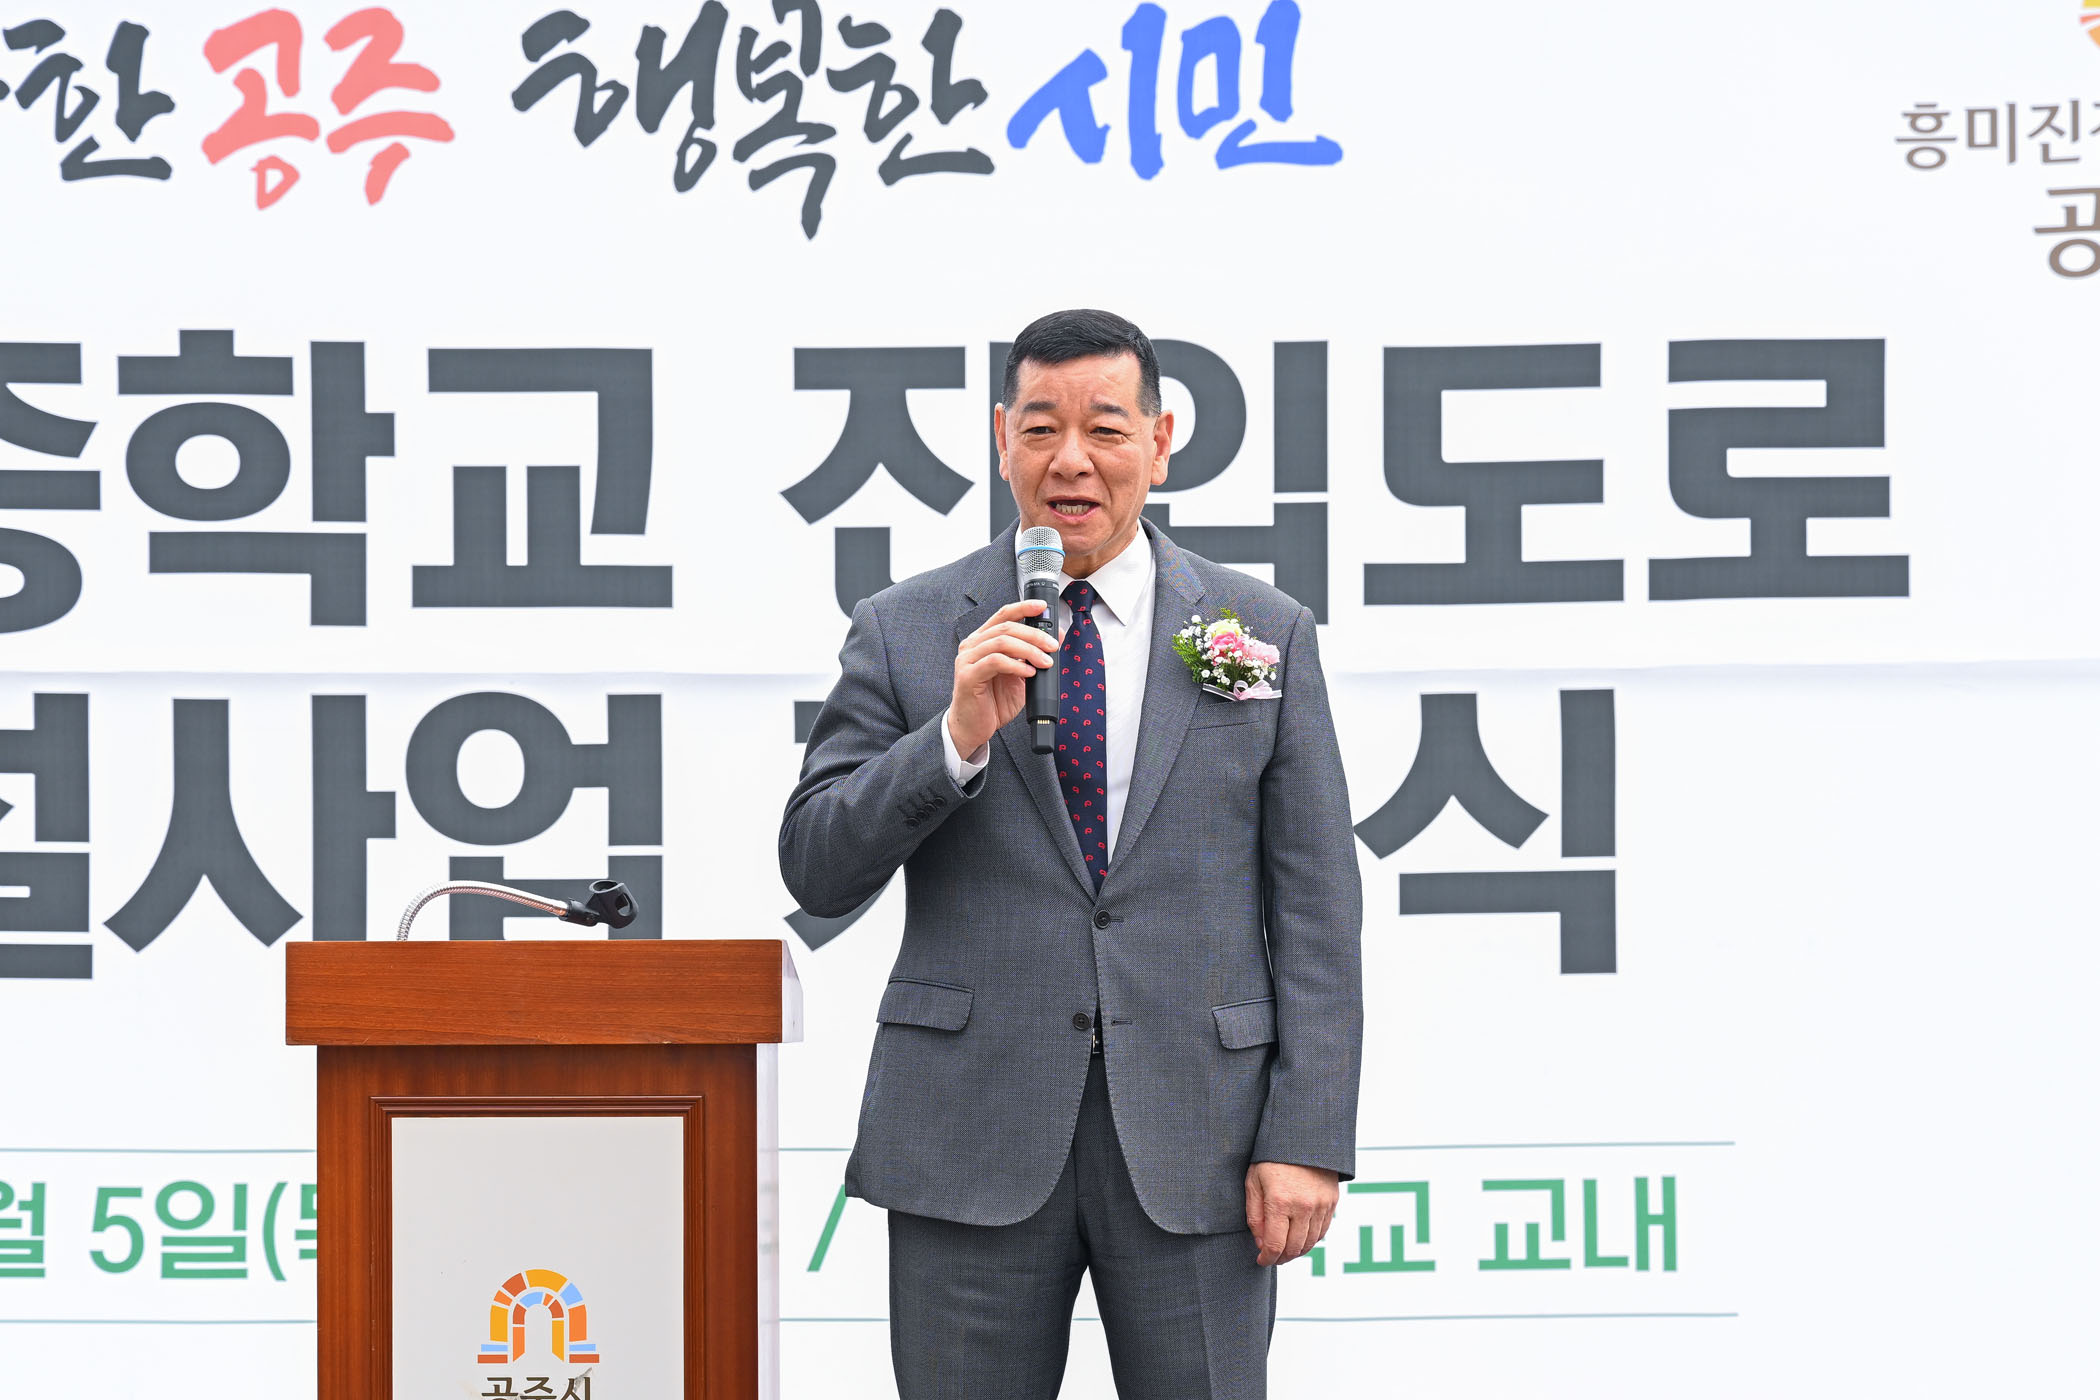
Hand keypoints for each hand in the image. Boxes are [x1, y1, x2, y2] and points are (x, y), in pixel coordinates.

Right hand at [949, 599, 1057, 756]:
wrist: (974, 728)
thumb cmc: (993, 702)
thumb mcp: (1020, 675)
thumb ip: (1032, 656)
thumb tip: (1055, 638)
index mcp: (983, 640)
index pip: (1003, 615)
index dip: (1023, 607)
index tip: (1042, 607)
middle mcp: (972, 645)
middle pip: (1006, 627)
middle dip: (1034, 634)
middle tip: (1052, 645)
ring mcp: (968, 659)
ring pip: (1002, 642)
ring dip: (1029, 650)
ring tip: (1045, 662)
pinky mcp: (968, 675)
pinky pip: (995, 662)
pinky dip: (1016, 665)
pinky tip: (1029, 672)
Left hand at [1245, 1161, 1338, 1266]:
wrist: (1302, 1135)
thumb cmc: (1271, 1156)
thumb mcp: (1253, 1181)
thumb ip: (1255, 1215)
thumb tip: (1261, 1243)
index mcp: (1280, 1202)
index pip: (1275, 1245)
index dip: (1267, 1258)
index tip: (1261, 1261)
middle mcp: (1303, 1206)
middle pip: (1294, 1248)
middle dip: (1281, 1258)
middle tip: (1272, 1257)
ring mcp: (1321, 1204)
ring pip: (1311, 1242)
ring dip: (1297, 1251)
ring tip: (1285, 1249)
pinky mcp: (1332, 1201)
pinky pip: (1323, 1230)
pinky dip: (1311, 1239)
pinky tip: (1300, 1237)